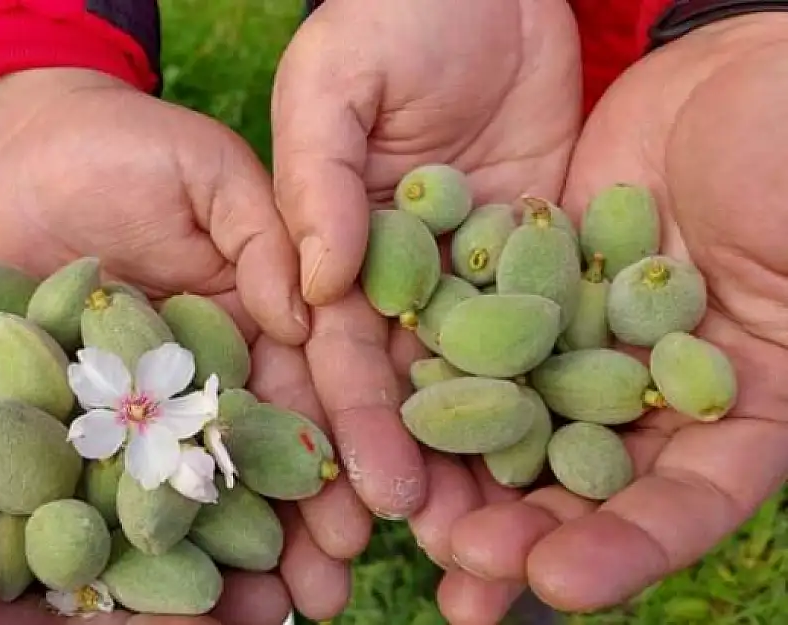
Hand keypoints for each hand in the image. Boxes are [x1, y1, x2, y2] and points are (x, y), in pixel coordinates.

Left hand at [0, 68, 358, 617]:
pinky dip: (146, 531)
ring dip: (241, 547)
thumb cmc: (124, 148)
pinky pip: (118, 478)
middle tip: (332, 589)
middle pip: (269, 451)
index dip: (350, 440)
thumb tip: (312, 311)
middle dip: (307, 521)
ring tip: (276, 613)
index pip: (319, 382)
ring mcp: (150, 397)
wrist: (22, 151)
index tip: (381, 501)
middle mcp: (216, 367)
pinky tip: (176, 587)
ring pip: (203, 481)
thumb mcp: (211, 173)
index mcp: (264, 312)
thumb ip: (266, 236)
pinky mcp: (85, 413)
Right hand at [0, 266, 293, 623]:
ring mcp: (63, 450)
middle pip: (135, 568)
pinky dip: (197, 409)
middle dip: (212, 588)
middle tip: (290, 598)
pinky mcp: (77, 377)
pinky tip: (256, 410)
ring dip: (229, 508)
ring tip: (307, 524)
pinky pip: (145, 397)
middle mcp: (37, 522)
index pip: (73, 621)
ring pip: (155, 490)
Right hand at [270, 0, 580, 522]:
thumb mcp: (335, 85)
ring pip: (494, 387)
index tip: (375, 499)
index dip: (357, 428)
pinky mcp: (552, 260)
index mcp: (343, 259)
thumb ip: (318, 180)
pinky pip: (566, 335)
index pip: (344, 357)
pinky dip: (577, 401)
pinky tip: (595, 468)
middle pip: (419, 396)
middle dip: (433, 478)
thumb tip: (315, 289)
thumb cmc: (390, 18)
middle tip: (457, 559)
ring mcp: (485, 281)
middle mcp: (411, 288)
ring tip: (524, 547)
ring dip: (505, 467)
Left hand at [433, 14, 787, 621]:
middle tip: (460, 568)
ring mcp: (586, 349)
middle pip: (589, 486)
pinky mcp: (530, 300)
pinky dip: (438, 386)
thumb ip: (777, 340)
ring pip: (522, 430)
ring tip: (414, 528)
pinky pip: (476, 352)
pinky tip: (389, 421)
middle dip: (525, 532)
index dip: (628, 547)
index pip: (691, 502)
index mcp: (742, 407)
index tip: (559, 580)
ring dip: (468, 481)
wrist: (726, 71)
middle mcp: (654, 394)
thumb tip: (714, 424)